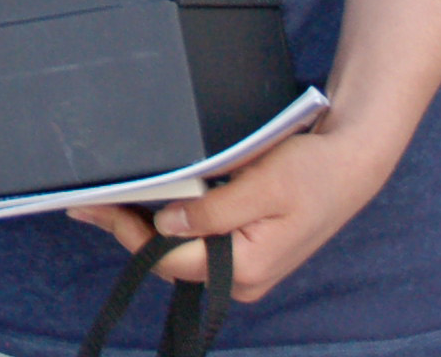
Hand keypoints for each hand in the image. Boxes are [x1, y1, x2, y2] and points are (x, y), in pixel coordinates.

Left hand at [67, 128, 390, 303]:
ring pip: (180, 254)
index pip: (170, 259)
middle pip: (170, 261)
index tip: (96, 207)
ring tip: (107, 205)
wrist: (351, 163)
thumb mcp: (263, 185)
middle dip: (128, 232)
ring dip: (144, 229)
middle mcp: (244, 277)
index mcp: (247, 268)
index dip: (128, 234)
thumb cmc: (313, 172)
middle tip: (89, 204)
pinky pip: (196, 243)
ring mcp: (245, 265)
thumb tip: (166, 225)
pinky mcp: (245, 248)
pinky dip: (168, 226)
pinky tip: (146, 207)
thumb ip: (214, 211)